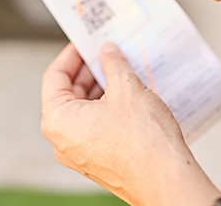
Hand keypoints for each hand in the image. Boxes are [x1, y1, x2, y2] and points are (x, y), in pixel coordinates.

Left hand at [41, 43, 220, 205]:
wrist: (166, 178)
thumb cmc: (143, 141)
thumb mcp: (126, 87)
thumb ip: (112, 64)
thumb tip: (107, 52)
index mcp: (58, 121)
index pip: (55, 76)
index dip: (71, 54)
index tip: (84, 42)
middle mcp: (63, 140)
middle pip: (68, 93)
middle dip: (89, 71)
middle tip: (107, 52)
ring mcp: (80, 153)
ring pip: (84, 111)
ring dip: (101, 89)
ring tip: (122, 70)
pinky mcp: (99, 161)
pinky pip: (96, 126)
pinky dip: (108, 107)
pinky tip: (129, 94)